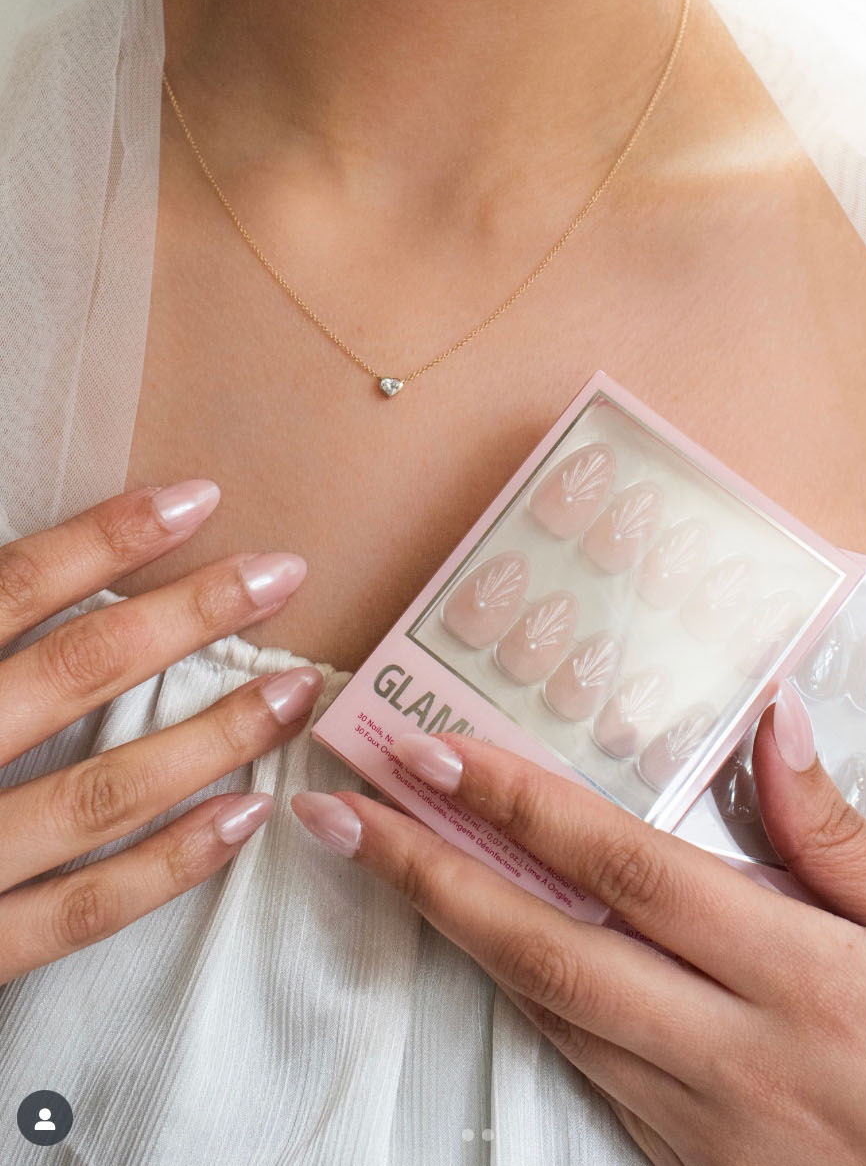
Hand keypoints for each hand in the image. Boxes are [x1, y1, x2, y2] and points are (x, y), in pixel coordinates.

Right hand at [0, 483, 320, 982]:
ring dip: (212, 736)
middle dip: (187, 618)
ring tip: (294, 691)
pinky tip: (246, 815)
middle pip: (71, 676)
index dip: (102, 541)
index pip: (2, 594)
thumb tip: (37, 571)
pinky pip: (86, 909)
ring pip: (101, 791)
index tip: (195, 498)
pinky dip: (175, 863)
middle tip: (279, 574)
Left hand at [292, 690, 865, 1164]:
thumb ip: (847, 838)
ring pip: (555, 1019)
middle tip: (343, 811)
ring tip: (394, 865)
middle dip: (433, 875)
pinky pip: (596, 1076)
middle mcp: (737, 1054)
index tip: (438, 754)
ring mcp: (708, 1125)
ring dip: (466, 938)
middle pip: (551, 954)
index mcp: (806, 976)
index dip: (523, 807)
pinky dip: (537, 1006)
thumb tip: (775, 727)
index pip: (630, 872)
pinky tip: (504, 956)